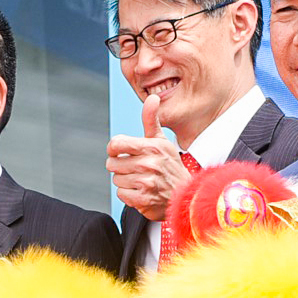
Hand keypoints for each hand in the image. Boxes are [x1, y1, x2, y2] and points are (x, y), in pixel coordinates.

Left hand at [106, 93, 193, 220]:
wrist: (185, 195)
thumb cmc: (171, 166)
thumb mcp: (162, 141)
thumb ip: (151, 120)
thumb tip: (151, 97)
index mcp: (152, 147)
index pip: (115, 144)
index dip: (114, 149)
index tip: (121, 152)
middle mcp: (149, 164)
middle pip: (112, 163)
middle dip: (120, 166)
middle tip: (135, 169)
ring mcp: (146, 183)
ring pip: (116, 179)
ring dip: (125, 181)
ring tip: (141, 180)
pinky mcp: (143, 200)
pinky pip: (121, 194)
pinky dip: (128, 195)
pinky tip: (141, 192)